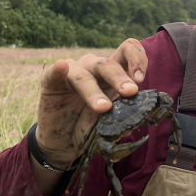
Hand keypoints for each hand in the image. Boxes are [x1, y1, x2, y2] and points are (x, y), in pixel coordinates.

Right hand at [35, 38, 147, 168]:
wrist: (65, 142)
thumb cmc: (92, 126)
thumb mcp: (113, 120)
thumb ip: (127, 113)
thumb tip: (144, 115)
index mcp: (113, 73)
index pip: (127, 53)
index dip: (137, 59)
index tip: (140, 79)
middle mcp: (93, 68)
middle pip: (108, 64)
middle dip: (120, 78)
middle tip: (130, 91)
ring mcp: (72, 73)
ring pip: (84, 76)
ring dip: (95, 91)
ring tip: (103, 108)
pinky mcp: (50, 82)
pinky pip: (54, 73)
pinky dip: (58, 70)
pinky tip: (61, 67)